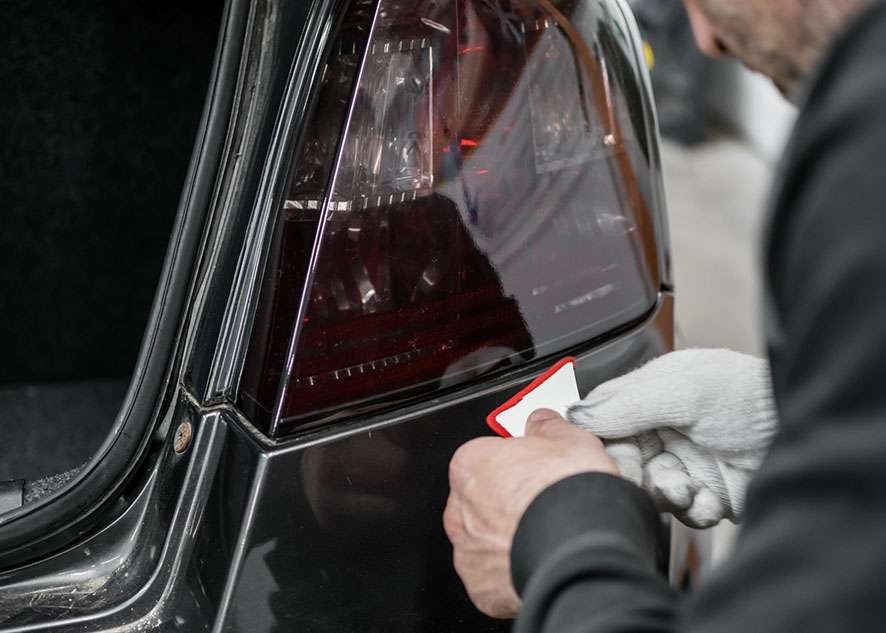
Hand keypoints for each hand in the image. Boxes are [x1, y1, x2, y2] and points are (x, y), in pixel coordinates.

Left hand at [444, 409, 618, 618]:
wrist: (580, 546)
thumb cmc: (568, 492)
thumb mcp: (568, 438)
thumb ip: (546, 426)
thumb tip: (542, 421)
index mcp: (471, 465)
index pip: (485, 460)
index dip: (513, 467)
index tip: (533, 472)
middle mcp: (461, 509)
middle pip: (480, 502)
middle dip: (506, 504)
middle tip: (541, 505)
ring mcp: (469, 551)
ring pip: (484, 542)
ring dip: (506, 540)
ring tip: (544, 537)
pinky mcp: (481, 588)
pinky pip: (492, 579)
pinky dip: (510, 575)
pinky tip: (538, 562)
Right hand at [568, 349, 777, 526]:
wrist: (807, 434)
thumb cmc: (750, 397)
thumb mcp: (680, 390)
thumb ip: (625, 403)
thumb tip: (577, 415)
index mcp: (652, 396)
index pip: (606, 421)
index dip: (601, 442)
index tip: (604, 456)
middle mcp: (666, 430)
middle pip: (624, 462)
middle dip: (634, 474)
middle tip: (645, 476)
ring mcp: (687, 463)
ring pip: (651, 491)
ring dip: (667, 493)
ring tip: (686, 486)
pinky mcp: (709, 495)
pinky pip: (685, 513)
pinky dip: (696, 509)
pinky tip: (711, 496)